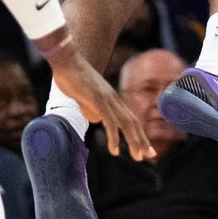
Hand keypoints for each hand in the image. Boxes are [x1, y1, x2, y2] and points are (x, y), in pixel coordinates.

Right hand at [49, 47, 155, 162]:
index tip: (145, 149)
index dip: (139, 134)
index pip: (130, 119)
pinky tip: (115, 150)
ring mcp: (107, 98)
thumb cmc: (73, 79)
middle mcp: (113, 98)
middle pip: (133, 121)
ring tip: (138, 157)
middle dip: (142, 140)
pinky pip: (109, 120)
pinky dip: (114, 136)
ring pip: (126, 122)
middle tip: (151, 156)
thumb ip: (92, 109)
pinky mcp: (97, 98)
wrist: (66, 61)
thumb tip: (98, 120)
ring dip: (133, 141)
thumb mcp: (85, 99)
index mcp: (112, 99)